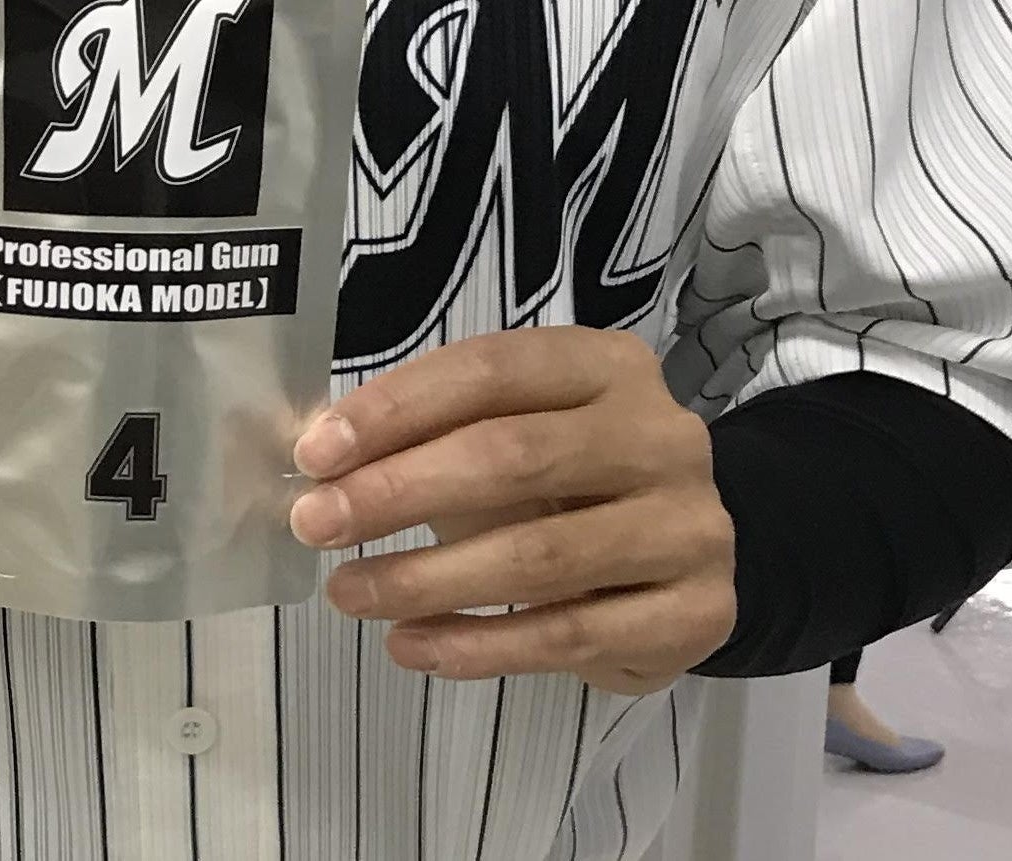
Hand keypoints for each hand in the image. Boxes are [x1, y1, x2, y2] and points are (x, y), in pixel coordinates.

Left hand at [287, 328, 733, 694]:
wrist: (684, 555)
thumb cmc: (571, 481)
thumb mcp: (508, 436)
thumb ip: (429, 437)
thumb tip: (320, 462)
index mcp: (606, 365)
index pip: (488, 371)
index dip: (395, 409)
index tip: (315, 453)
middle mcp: (660, 435)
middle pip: (511, 456)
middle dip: (398, 492)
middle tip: (317, 525)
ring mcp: (687, 525)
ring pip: (538, 556)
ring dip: (426, 579)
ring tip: (350, 593)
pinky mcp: (696, 612)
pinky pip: (568, 635)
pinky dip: (478, 644)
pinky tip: (412, 644)